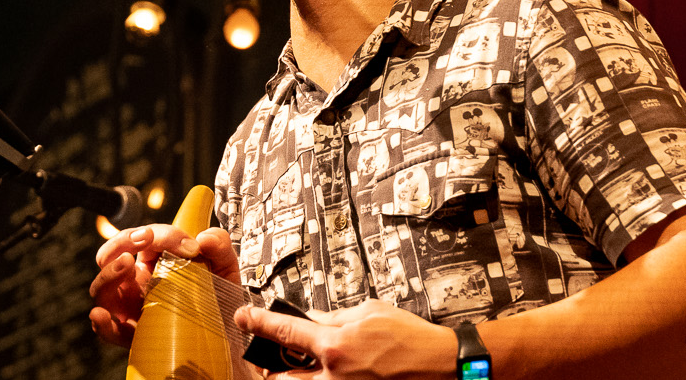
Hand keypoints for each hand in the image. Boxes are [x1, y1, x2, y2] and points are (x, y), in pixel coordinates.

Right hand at [87, 224, 236, 346]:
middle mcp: (139, 280)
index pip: (148, 238)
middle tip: (142, 240)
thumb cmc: (220, 301)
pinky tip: (102, 316)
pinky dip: (102, 323)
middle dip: (122, 243)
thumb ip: (220, 247)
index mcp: (156, 260)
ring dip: (109, 274)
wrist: (229, 340)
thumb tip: (204, 239)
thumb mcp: (226, 270)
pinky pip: (109, 330)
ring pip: (104, 289)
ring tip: (125, 265)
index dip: (165, 236)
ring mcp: (132, 307)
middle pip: (114, 255)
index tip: (191, 247)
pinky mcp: (134, 335)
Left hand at [234, 300, 456, 379]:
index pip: (284, 332)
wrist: (442, 366)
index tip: (244, 317)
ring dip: (293, 379)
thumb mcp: (370, 312)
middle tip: (266, 361)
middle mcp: (335, 375)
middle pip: (280, 379)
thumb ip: (334, 316)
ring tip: (296, 369)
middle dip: (269, 371)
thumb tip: (310, 317)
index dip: (258, 322)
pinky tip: (325, 372)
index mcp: (336, 346)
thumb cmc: (411, 338)